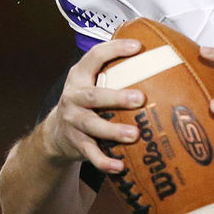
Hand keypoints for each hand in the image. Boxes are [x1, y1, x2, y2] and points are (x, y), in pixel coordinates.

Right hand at [39, 39, 144, 173]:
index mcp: (80, 76)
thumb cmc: (87, 101)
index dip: (114, 49)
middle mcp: (73, 97)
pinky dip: (105, 161)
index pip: (94, 56)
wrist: (55, 133)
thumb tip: (158, 53)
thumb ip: (115, 70)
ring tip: (135, 135)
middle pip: (93, 96)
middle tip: (140, 98)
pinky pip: (91, 154)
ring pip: (92, 126)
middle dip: (116, 97)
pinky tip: (121, 166)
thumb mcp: (93, 81)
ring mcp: (73, 121)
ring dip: (113, 131)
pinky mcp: (76, 144)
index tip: (137, 46)